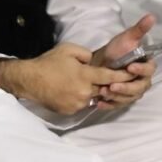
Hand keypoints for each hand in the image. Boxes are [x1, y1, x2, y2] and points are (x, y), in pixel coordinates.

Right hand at [0, 43, 133, 114]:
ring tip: (76, 83)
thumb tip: (95, 61)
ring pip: (92, 98)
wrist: (28, 80)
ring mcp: (77, 103)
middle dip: (103, 84)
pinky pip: (80, 105)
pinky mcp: (70, 111)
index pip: (111, 77)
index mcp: (86, 76)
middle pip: (102, 89)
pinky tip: (68, 91)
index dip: (123, 76)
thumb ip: (87, 54)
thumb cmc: (48, 62)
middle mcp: (85, 92)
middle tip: (98, 77)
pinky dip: (78, 99)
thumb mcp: (68, 49)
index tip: (133, 74)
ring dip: (90, 91)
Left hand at [89, 14, 156, 107]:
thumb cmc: (115, 50)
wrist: (100, 62)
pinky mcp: (121, 99)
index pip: (149, 70)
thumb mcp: (126, 38)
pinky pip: (118, 105)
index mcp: (146, 66)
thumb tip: (151, 16)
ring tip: (103, 91)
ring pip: (129, 97)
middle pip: (139, 88)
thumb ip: (139, 29)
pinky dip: (109, 105)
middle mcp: (142, 81)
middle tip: (112, 85)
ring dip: (117, 96)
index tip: (130, 67)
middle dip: (126, 87)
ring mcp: (133, 92)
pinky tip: (99, 103)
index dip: (141, 69)